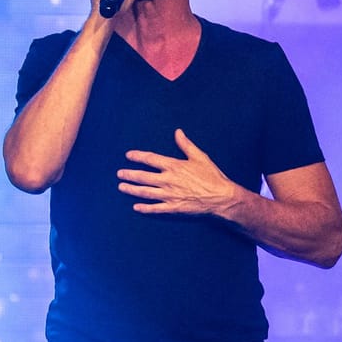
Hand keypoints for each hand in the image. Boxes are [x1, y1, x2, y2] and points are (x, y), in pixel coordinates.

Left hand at [117, 128, 242, 215]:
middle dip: (129, 174)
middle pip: (143, 177)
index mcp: (174, 166)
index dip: (138, 156)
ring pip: (145, 192)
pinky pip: (155, 208)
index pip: (150, 159)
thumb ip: (186, 145)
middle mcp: (168, 180)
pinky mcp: (173, 207)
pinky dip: (145, 208)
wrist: (222, 197)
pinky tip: (135, 207)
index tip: (128, 155)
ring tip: (121, 187)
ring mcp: (169, 195)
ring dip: (131, 190)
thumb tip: (178, 132)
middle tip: (119, 173)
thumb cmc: (212, 176)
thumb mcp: (200, 157)